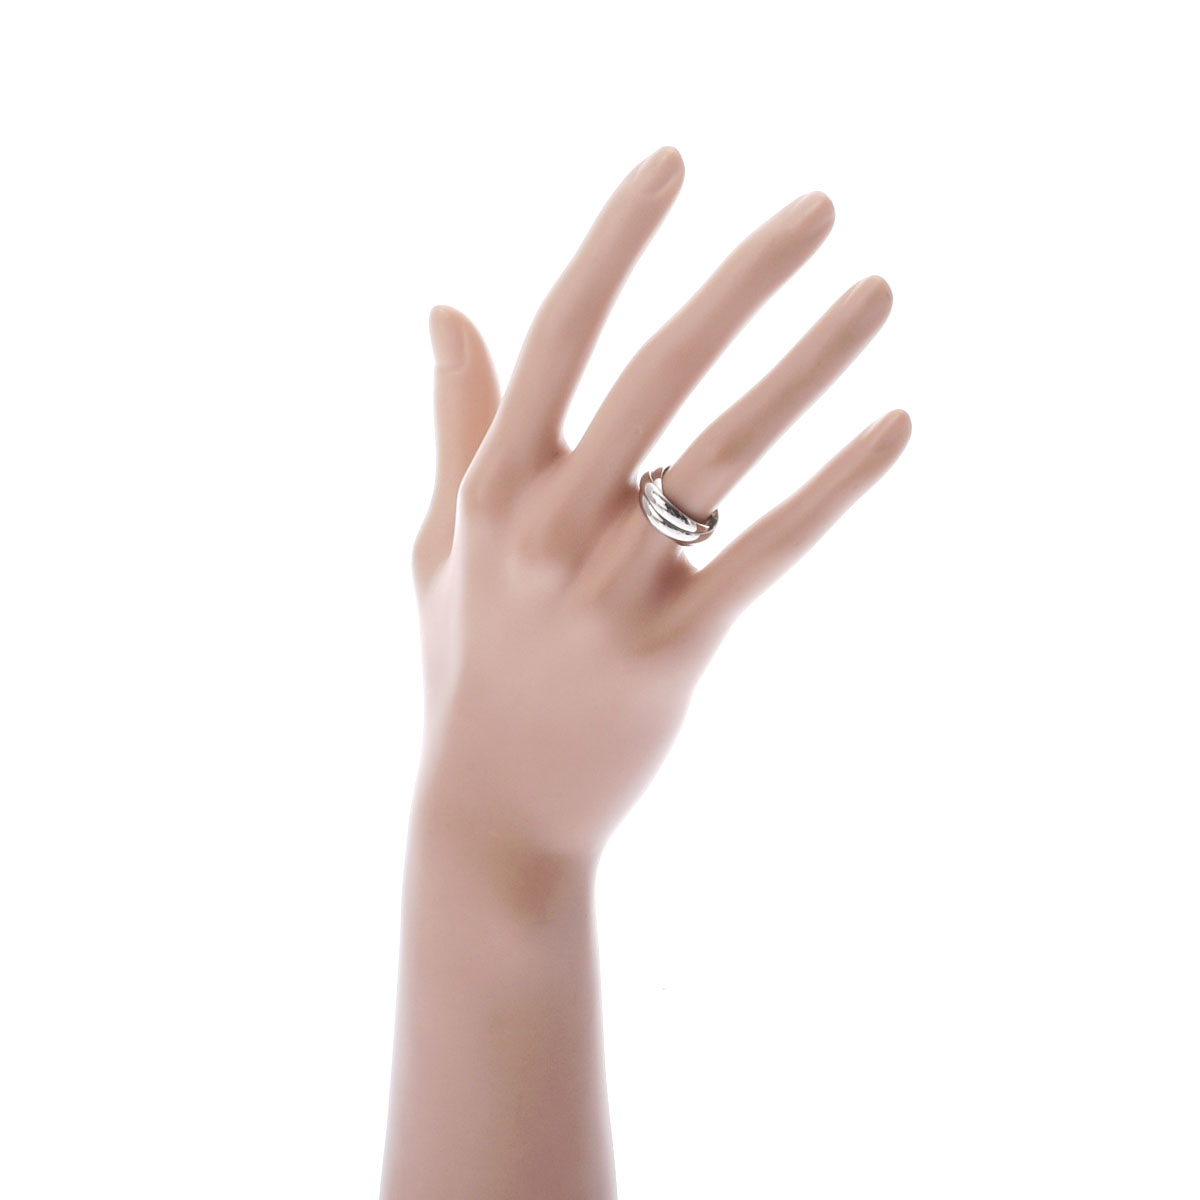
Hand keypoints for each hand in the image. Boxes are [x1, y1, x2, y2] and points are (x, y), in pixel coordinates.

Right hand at [410, 146, 909, 861]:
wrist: (490, 810)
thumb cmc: (465, 667)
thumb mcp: (438, 539)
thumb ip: (453, 421)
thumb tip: (444, 306)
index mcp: (487, 488)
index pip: (555, 336)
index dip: (615, 243)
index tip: (674, 164)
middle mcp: (546, 526)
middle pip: (656, 374)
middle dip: (741, 281)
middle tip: (819, 208)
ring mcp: (609, 590)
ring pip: (723, 453)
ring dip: (808, 365)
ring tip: (878, 292)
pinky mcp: (673, 650)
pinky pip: (768, 551)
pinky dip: (837, 488)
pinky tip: (896, 426)